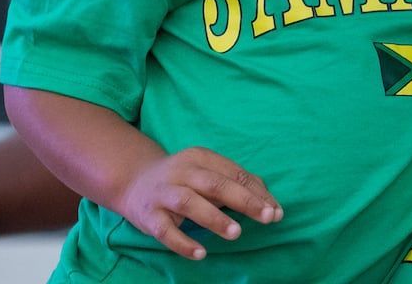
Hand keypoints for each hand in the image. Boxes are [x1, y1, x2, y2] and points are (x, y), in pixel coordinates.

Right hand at [115, 146, 282, 259]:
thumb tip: (269, 202)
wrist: (134, 181)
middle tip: (268, 217)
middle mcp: (183, 172)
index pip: (235, 174)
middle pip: (216, 184)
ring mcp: (164, 193)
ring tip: (236, 233)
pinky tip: (200, 254)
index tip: (277, 212)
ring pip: (190, 203)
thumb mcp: (207, 173)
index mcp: (202, 158)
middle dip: (244, 201)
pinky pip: (165, 231)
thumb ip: (236, 183)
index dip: (258, 193)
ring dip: (215, 218)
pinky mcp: (148, 215)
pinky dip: (183, 243)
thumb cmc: (183, 179)